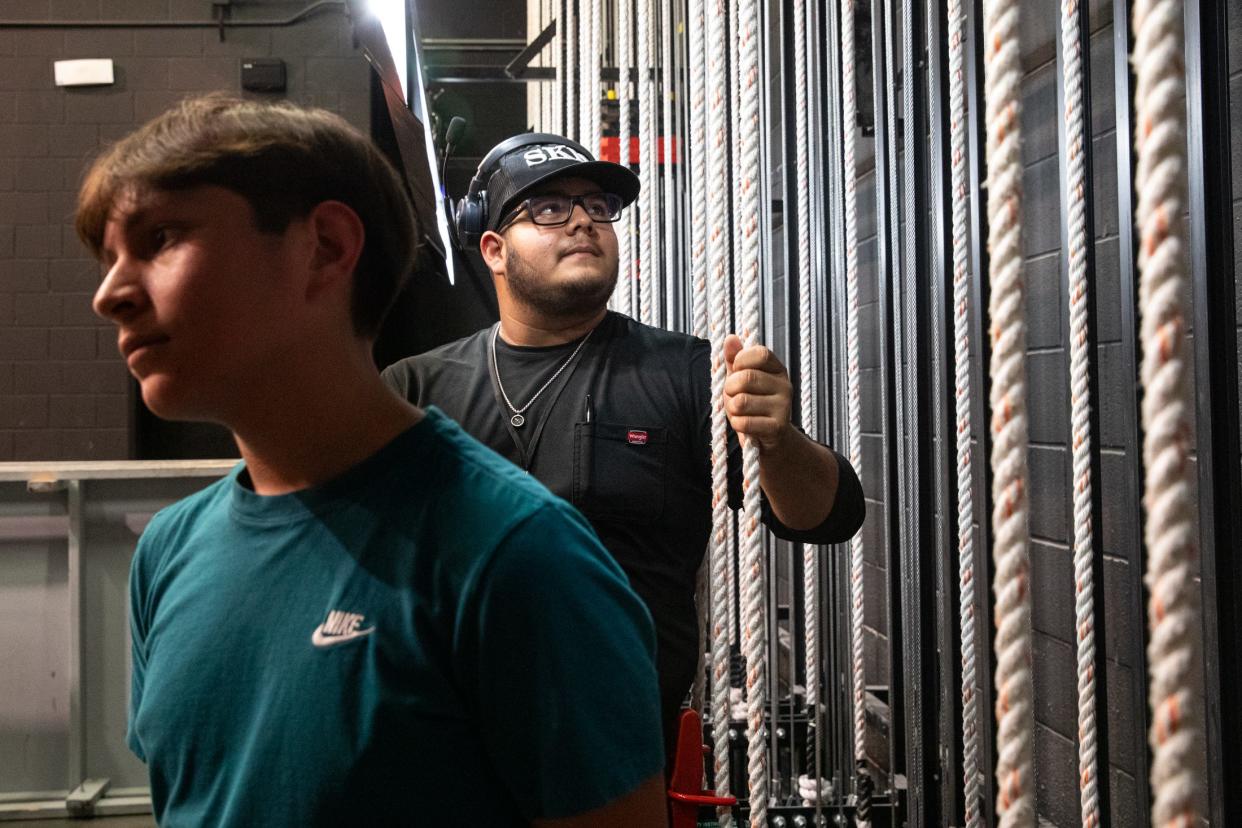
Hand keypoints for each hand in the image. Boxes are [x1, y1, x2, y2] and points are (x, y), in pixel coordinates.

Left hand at [723, 334, 793, 453]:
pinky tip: (743, 425)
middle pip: (746, 378)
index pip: (760, 353)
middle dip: (729, 389)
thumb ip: (735, 360)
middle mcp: (785, 385)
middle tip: (732, 396)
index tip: (736, 371)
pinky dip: (736, 424)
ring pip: (741, 402)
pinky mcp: (778, 428)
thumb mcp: (741, 380)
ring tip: (738, 412)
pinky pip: (744, 422)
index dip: (741, 361)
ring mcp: (784, 407)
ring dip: (731, 409)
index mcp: (778, 369)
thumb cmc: (752, 405)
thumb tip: (730, 338)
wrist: (771, 441)